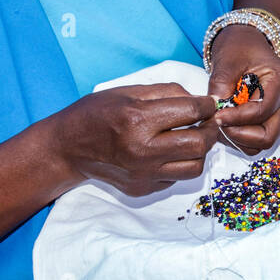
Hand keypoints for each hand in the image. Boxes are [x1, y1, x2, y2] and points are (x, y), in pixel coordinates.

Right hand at [50, 83, 219, 197]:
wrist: (69, 147)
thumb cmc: (98, 113)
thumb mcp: (130, 91)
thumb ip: (169, 93)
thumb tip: (202, 101)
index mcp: (138, 119)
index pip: (191, 112)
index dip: (208, 106)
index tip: (209, 104)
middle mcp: (142, 150)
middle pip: (199, 144)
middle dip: (211, 129)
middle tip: (207, 121)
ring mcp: (143, 174)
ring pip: (195, 167)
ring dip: (200, 151)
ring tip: (191, 138)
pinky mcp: (142, 188)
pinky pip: (176, 178)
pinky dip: (180, 164)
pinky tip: (169, 152)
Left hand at [206, 24, 279, 156]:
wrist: (247, 42)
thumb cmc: (240, 46)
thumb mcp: (228, 60)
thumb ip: (221, 84)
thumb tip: (214, 110)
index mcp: (279, 83)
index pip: (262, 111)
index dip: (237, 118)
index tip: (216, 116)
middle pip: (268, 136)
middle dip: (240, 135)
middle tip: (218, 125)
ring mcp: (277, 112)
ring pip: (262, 142)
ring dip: (239, 139)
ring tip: (219, 124)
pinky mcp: (267, 118)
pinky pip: (256, 138)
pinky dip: (239, 137)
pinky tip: (224, 124)